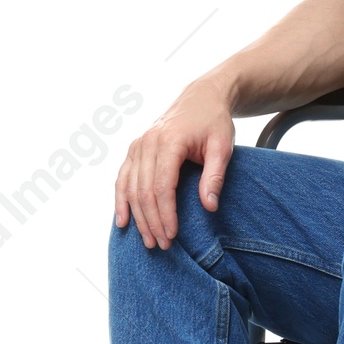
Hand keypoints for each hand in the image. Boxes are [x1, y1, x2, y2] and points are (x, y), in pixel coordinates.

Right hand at [114, 77, 234, 249]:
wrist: (201, 97)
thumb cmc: (214, 122)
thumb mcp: (222, 147)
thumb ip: (215, 176)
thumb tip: (209, 207)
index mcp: (170, 141)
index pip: (162, 186)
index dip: (165, 214)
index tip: (172, 235)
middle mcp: (147, 143)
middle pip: (144, 191)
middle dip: (152, 221)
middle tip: (162, 245)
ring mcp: (137, 145)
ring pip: (130, 187)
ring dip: (137, 216)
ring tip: (148, 240)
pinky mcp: (134, 149)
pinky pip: (122, 178)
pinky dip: (120, 200)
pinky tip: (122, 221)